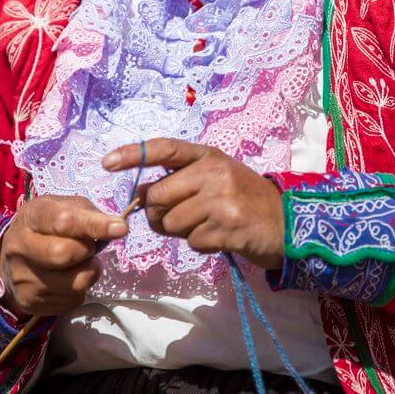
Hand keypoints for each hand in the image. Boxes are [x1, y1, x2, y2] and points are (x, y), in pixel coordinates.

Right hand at [0, 195, 127, 318]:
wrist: (16, 254)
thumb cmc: (49, 225)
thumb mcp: (65, 207)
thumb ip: (89, 214)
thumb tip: (117, 228)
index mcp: (31, 216)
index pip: (64, 221)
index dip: (95, 226)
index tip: (120, 229)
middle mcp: (19, 246)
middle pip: (64, 254)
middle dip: (87, 251)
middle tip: (89, 247)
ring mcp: (21, 277)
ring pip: (74, 283)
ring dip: (89, 272)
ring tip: (81, 263)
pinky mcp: (28, 301)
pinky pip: (71, 300)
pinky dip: (80, 290)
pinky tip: (69, 278)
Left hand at [103, 139, 284, 269]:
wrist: (288, 222)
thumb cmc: (245, 200)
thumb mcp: (216, 179)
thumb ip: (181, 180)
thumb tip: (140, 191)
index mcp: (208, 156)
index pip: (164, 149)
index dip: (133, 154)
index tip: (106, 163)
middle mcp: (214, 173)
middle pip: (157, 196)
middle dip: (158, 213)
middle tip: (180, 218)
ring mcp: (221, 200)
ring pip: (170, 223)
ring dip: (182, 232)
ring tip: (207, 226)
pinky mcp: (227, 227)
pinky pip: (191, 242)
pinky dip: (201, 245)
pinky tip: (221, 237)